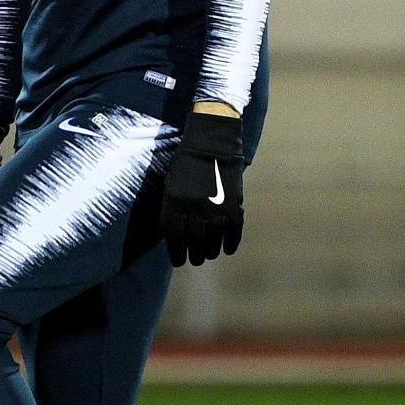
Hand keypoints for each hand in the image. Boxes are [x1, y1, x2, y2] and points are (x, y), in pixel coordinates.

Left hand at [160, 110, 244, 265]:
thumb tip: (177, 238)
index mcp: (175, 202)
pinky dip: (232, 243)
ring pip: (214, 240)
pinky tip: (228, 249)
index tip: (179, 261)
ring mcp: (216, 206)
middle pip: (194, 242)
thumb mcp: (170, 187)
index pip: (174, 238)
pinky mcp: (234, 204)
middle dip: (195, 256)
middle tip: (196, 259)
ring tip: (209, 254)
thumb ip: (172, 211)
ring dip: (211, 251)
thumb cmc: (186, 165)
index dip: (176, 253)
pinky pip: (234, 231)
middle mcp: (194, 207)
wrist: (211, 143)